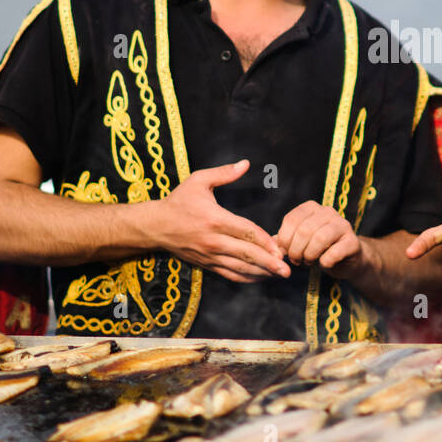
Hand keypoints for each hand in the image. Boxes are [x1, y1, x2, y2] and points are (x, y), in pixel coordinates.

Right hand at [152, 160, 289, 283]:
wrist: (155, 226)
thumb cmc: (178, 201)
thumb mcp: (198, 180)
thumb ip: (224, 173)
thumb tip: (246, 164)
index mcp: (215, 219)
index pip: (245, 232)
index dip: (264, 241)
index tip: (279, 248)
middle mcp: (213, 240)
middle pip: (246, 254)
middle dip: (268, 262)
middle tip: (286, 269)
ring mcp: (210, 255)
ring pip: (239, 267)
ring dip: (261, 272)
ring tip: (278, 275)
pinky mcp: (206, 264)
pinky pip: (229, 274)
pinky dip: (246, 278)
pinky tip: (260, 278)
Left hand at [277, 201, 368, 275]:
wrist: (347, 259)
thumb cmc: (319, 249)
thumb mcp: (299, 242)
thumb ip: (284, 241)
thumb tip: (270, 243)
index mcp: (312, 208)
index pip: (292, 219)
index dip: (285, 239)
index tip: (285, 252)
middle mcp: (328, 212)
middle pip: (304, 230)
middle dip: (296, 250)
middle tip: (297, 261)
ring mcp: (343, 225)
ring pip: (320, 239)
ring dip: (309, 256)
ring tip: (308, 262)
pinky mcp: (353, 241)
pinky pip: (334, 252)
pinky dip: (325, 262)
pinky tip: (324, 264)